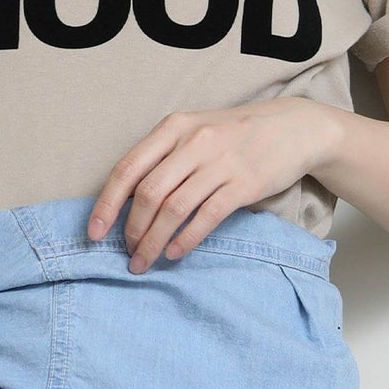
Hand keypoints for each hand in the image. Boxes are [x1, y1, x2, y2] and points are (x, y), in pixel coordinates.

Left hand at [87, 98, 341, 273]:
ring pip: (173, 209)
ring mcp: (219, 162)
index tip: (94, 232)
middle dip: (131, 229)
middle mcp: (193, 142)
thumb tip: (126, 201)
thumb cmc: (235, 134)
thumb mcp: (195, 131)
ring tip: (145, 260)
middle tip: (127, 253)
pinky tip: (175, 253)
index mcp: (173, 127)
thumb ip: (164, 157)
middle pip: (147, 193)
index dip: (106, 203)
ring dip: (154, 241)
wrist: (293, 128)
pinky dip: (186, 239)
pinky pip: (205, 216)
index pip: (127, 168)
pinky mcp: (244, 183)